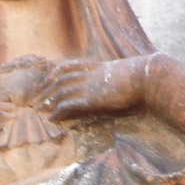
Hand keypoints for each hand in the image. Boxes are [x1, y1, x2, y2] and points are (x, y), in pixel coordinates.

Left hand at [33, 56, 151, 121]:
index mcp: (97, 66)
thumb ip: (113, 80)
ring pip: (61, 90)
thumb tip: (112, 87)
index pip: (68, 66)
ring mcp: (91, 85)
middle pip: (60, 77)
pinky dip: (58, 111)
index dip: (54, 73)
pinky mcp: (93, 99)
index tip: (46, 80)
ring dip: (48, 100)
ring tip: (39, 109)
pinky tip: (52, 118)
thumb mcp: (124, 76)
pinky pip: (69, 104)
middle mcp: (90, 74)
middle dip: (45, 87)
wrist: (150, 78)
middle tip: (35, 98)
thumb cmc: (143, 79)